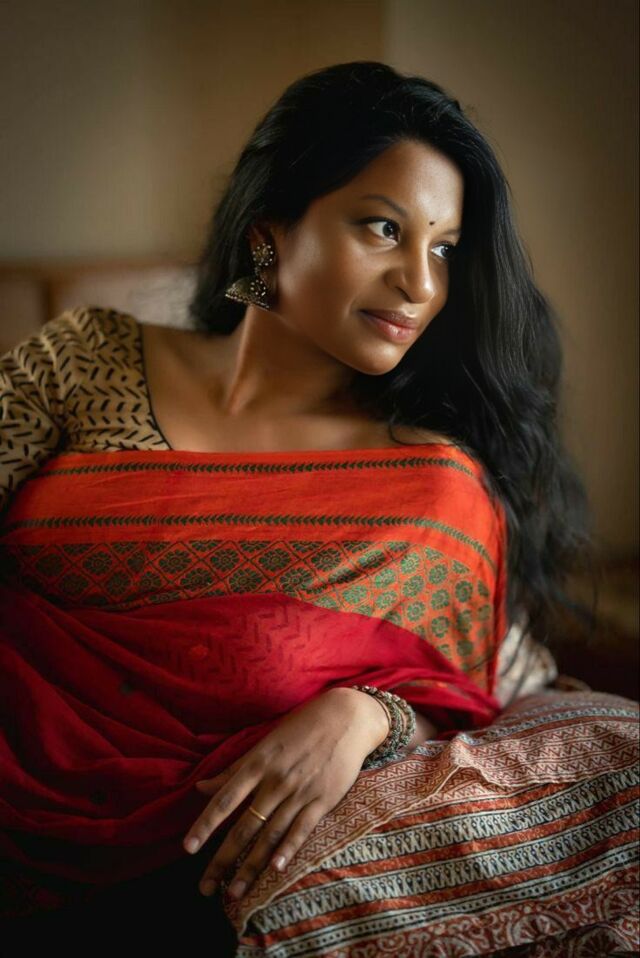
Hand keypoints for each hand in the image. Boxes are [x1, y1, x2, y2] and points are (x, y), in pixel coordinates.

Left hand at [183, 687, 387, 899]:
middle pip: (243, 826)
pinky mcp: (323, 799)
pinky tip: (275, 869)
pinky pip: (302, 829)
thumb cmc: (301, 727)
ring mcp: (299, 791)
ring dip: (250, 866)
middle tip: (205, 887)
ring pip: (269, 834)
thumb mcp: (264, 743)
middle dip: (222, 859)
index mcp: (258, 763)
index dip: (205, 825)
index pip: (224, 799)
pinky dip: (288, 849)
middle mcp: (275, 780)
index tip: (187, 848)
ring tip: (234, 892)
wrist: (346, 717)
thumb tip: (200, 787)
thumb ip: (233, 769)